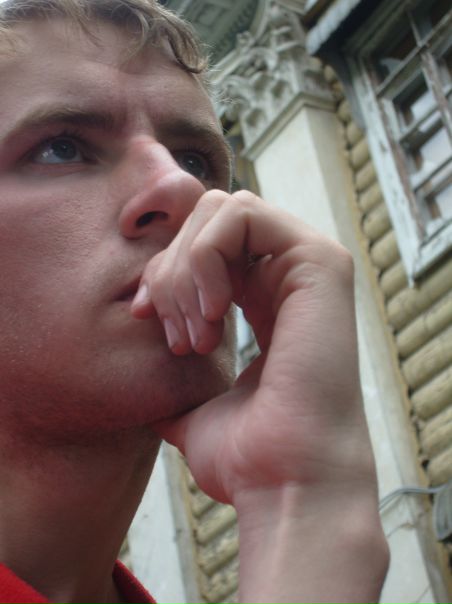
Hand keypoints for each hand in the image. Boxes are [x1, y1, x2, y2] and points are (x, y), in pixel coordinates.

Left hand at [132, 189, 387, 601]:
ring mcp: (307, 265)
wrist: (285, 479)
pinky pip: (242, 216)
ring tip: (197, 332)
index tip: (142, 318)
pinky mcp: (320, 260)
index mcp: (265, 300)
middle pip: (204, 222)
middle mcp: (288, 276)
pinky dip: (207, 256)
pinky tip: (215, 312)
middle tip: (178, 337)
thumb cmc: (246, 452)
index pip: (200, 247)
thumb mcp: (194, 401)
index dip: (161, 273)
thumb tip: (148, 364)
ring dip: (187, 267)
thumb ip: (176, 371)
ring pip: (220, 210)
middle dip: (171, 273)